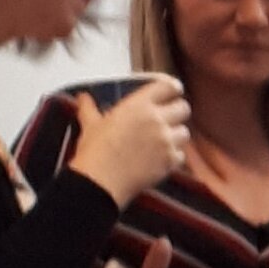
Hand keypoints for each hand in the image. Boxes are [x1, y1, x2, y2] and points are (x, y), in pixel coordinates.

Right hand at [72, 80, 189, 206]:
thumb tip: (83, 98)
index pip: (167, 86)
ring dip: (176, 135)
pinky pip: (181, 155)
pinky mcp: (170, 162)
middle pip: (183, 108)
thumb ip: (89, 108)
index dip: (172, 88)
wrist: (100, 181)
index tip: (172, 91)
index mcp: (138, 105)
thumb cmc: (94, 150)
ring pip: (185, 132)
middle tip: (168, 118)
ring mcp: (166, 141)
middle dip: (177, 112)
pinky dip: (174, 156)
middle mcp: (157, 120)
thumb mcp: (90, 124)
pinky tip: (160, 158)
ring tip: (162, 140)